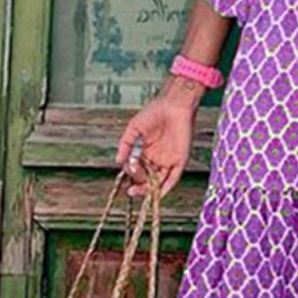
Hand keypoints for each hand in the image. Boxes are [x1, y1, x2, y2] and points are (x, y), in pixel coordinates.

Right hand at [115, 81, 202, 196]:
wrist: (173, 105)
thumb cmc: (154, 113)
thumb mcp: (134, 129)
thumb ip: (125, 145)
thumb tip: (118, 161)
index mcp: (145, 152)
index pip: (136, 170)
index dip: (131, 174)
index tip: (126, 171)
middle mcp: (157, 159)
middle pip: (147, 179)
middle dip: (138, 186)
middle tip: (131, 189)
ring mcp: (168, 161)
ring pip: (158, 182)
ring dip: (148, 190)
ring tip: (137, 191)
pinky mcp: (180, 161)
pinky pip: (173, 178)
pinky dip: (164, 188)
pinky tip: (155, 193)